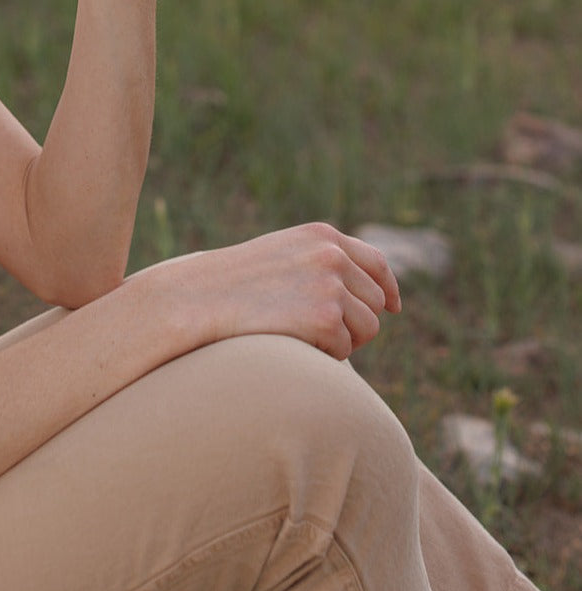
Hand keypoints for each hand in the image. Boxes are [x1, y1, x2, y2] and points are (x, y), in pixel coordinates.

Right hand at [154, 222, 401, 360]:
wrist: (198, 300)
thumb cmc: (234, 284)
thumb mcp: (282, 256)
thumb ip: (322, 262)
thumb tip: (367, 294)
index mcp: (322, 235)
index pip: (376, 263)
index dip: (388, 289)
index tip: (394, 307)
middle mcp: (332, 255)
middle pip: (376, 303)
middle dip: (355, 321)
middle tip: (316, 329)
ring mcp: (331, 286)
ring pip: (367, 330)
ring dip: (342, 340)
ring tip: (298, 332)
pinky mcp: (326, 319)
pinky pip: (344, 351)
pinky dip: (323, 355)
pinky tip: (291, 341)